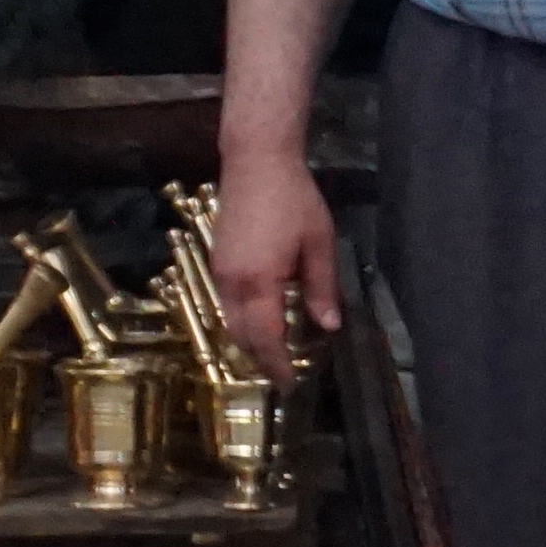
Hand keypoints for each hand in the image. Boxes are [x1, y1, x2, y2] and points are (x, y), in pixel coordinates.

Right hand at [210, 161, 343, 369]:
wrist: (256, 162)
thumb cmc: (294, 200)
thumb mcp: (319, 244)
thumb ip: (322, 288)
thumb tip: (329, 326)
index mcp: (259, 282)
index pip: (266, 338)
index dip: (277, 364)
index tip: (289, 384)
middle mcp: (232, 283)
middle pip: (241, 336)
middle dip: (260, 359)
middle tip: (284, 373)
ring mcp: (219, 271)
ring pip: (230, 321)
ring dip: (249, 340)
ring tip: (275, 351)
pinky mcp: (217, 261)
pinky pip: (226, 304)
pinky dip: (242, 320)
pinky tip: (262, 318)